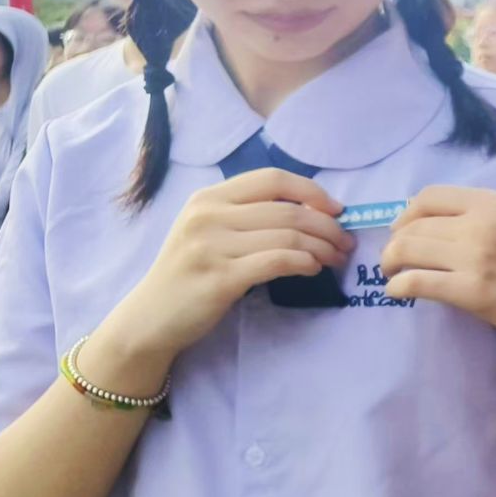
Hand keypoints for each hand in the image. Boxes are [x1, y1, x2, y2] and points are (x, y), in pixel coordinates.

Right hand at [109, 169, 352, 360]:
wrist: (150, 318)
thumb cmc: (190, 274)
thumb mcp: (209, 232)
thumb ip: (247, 216)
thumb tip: (311, 210)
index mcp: (208, 198)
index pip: (272, 178)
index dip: (312, 190)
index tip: (336, 209)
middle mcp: (208, 215)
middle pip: (288, 210)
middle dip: (327, 226)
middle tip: (345, 243)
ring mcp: (212, 246)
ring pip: (288, 236)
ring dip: (322, 247)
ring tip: (335, 259)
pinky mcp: (220, 277)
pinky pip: (278, 261)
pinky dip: (305, 263)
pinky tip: (313, 269)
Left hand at [380, 186, 495, 355]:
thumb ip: (473, 216)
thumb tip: (415, 217)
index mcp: (493, 202)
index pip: (428, 196)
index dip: (405, 214)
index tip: (401, 231)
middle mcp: (483, 224)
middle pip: (414, 225)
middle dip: (394, 244)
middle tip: (393, 260)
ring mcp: (477, 257)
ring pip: (408, 250)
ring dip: (390, 263)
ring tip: (393, 274)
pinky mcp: (472, 290)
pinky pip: (416, 281)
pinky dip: (397, 286)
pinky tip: (398, 291)